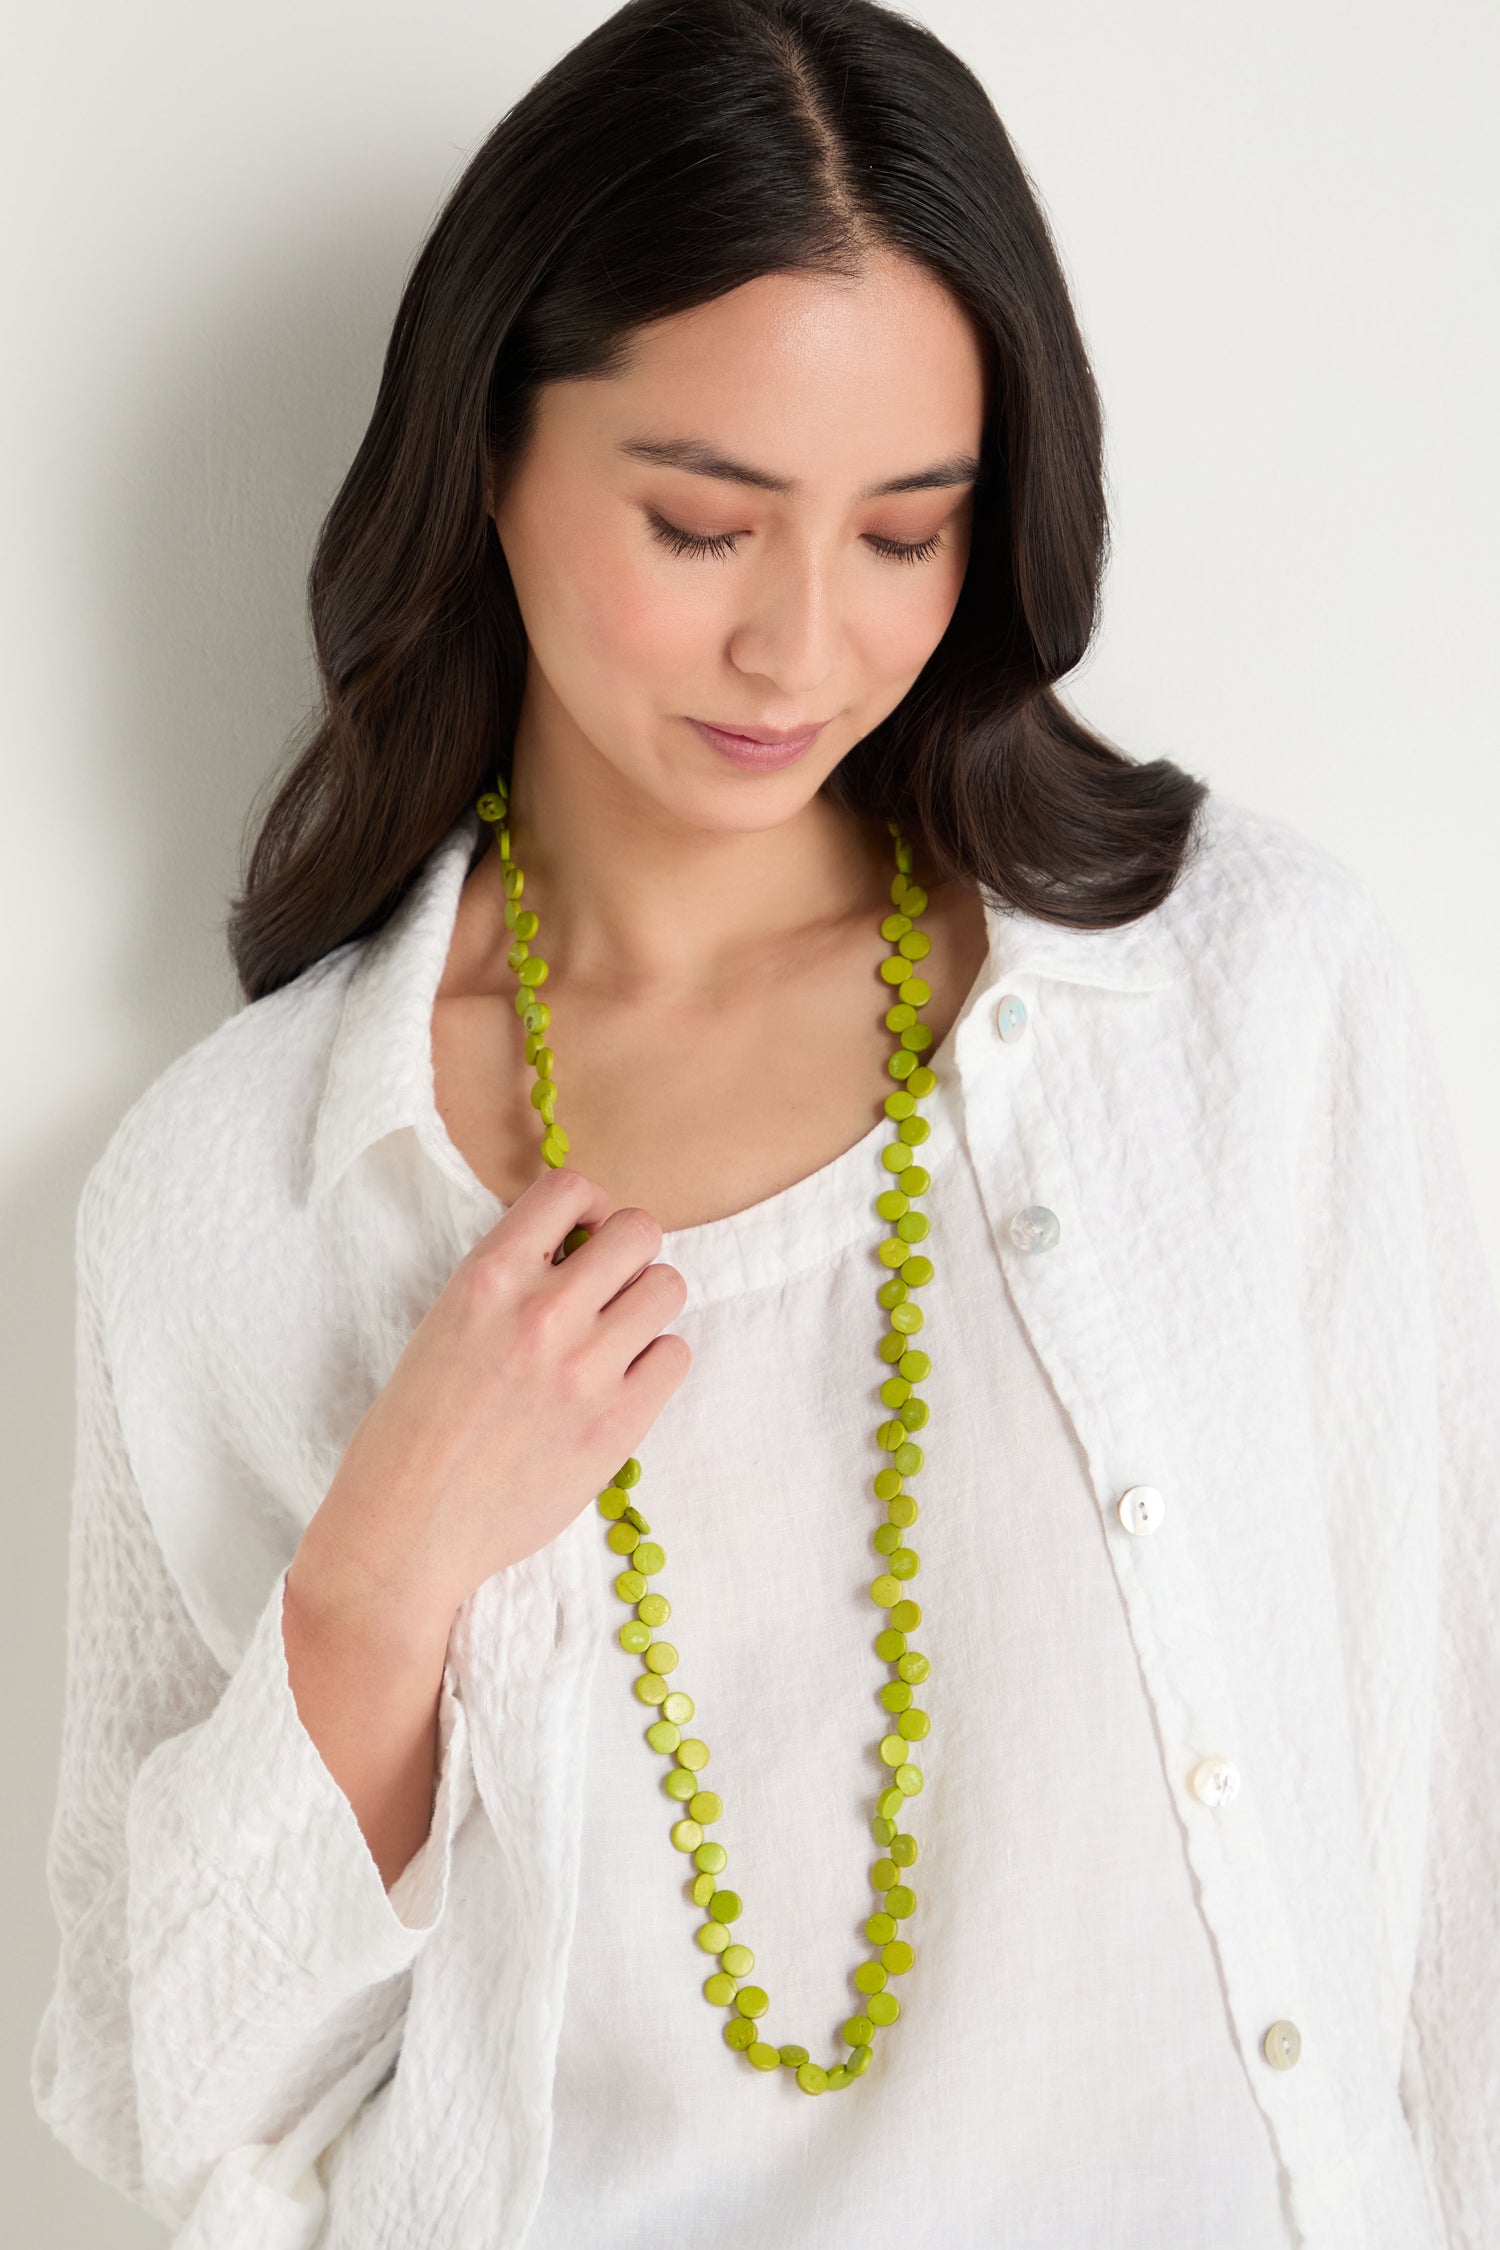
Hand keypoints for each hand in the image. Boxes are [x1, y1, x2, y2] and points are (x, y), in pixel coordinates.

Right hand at [289, 1166, 690, 1645]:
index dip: (588, 1209)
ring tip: (613, 1343)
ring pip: (668, 1287)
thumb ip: (510, 1283)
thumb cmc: (414, 1431)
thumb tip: (579, 1252)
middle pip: (640, 1230)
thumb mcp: (446, 1324)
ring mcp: (585, 1367)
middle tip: (604, 1295)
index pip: (571, 1187)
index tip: (581, 1240)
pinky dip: (655, 1366)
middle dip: (627, 1255)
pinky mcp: (617, 1422)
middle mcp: (542, 1310)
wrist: (405, 1530)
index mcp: (487, 1275)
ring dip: (646, 1307)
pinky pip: (676, 1355)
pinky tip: (618, 1388)